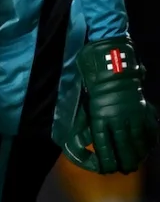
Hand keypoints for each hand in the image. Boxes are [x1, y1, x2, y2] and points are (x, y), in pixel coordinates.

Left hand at [61, 37, 159, 173]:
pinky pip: (149, 130)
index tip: (106, 169)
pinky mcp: (144, 110)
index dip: (106, 160)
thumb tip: (89, 139)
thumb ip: (93, 121)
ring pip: (137, 142)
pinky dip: (149, 141)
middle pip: (122, 147)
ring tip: (136, 163)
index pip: (103, 145)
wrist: (113, 68)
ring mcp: (133, 115)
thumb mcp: (88, 103)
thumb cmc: (95, 84)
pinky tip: (148, 148)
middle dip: (124, 161)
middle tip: (125, 170)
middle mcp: (117, 118)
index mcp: (99, 117)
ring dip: (137, 155)